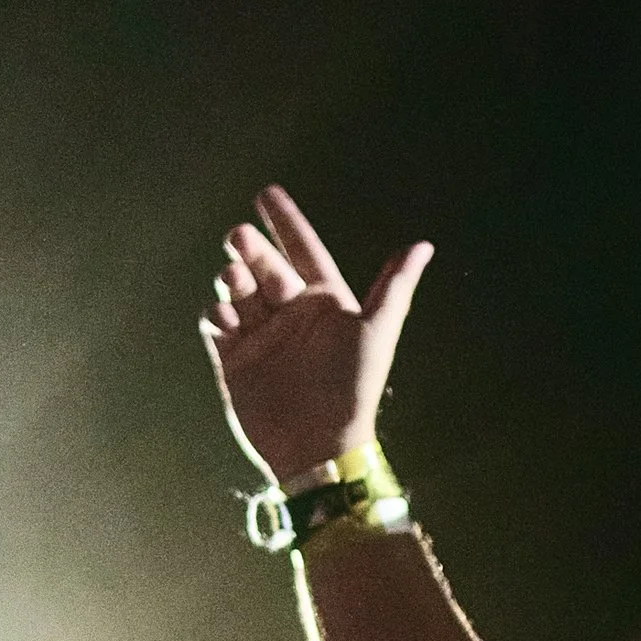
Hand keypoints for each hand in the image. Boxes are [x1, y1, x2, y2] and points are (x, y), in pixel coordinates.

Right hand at [200, 188, 432, 483]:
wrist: (318, 446)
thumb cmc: (353, 389)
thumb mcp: (376, 333)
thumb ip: (395, 286)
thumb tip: (423, 245)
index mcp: (323, 303)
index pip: (302, 250)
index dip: (285, 222)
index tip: (266, 193)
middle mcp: (289, 315)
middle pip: (264, 267)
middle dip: (251, 249)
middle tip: (239, 238)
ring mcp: (260, 337)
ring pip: (238, 292)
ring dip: (232, 279)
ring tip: (233, 278)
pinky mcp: (234, 361)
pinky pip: (218, 326)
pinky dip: (216, 314)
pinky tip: (223, 314)